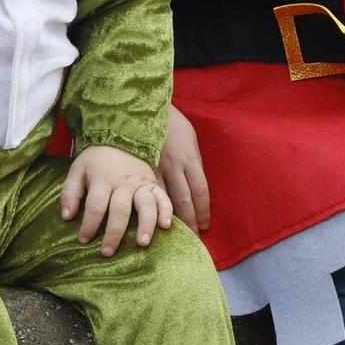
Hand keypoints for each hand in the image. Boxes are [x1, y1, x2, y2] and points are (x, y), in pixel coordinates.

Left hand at [60, 144, 170, 255]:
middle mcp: (124, 183)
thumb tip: (67, 217)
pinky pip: (164, 198)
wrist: (121, 137)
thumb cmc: (96, 160)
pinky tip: (166, 226)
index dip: (88, 225)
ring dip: (145, 225)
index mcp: (102, 179)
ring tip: (142, 243)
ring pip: (146, 205)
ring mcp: (141, 184)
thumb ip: (69, 192)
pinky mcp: (154, 184)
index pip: (95, 206)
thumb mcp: (77, 170)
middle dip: (114, 233)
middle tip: (108, 252)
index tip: (83, 240)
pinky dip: (166, 211)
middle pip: (120, 210)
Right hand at [156, 107, 210, 231]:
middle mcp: (173, 166)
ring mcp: (154, 168)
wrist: (146, 107)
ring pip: (163, 200)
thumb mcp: (191, 139)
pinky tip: (150, 219)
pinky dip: (150, 207)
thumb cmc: (173, 123)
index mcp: (189, 158)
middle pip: (184, 201)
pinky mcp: (139, 169)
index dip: (203, 211)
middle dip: (190, 222)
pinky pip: (146, 192)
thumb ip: (194, 163)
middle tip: (192, 237)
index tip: (205, 225)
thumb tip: (197, 186)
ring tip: (172, 234)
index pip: (200, 191)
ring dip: (169, 219)